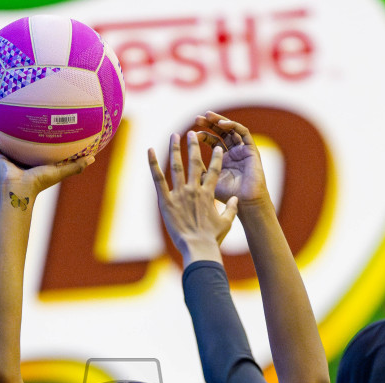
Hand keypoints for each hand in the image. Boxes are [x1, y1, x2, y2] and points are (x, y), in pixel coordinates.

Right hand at [0, 130, 91, 211]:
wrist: (21, 191)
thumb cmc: (40, 183)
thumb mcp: (59, 171)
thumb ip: (76, 165)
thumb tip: (94, 158)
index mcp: (32, 159)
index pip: (35, 145)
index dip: (37, 136)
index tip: (39, 124)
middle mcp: (18, 157)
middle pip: (17, 141)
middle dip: (16, 131)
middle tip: (16, 115)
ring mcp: (6, 158)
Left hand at [149, 131, 238, 265]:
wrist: (198, 247)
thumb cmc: (212, 238)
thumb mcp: (226, 222)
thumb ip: (231, 208)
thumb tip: (234, 199)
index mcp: (208, 194)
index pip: (213, 170)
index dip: (215, 157)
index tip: (216, 146)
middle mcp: (194, 190)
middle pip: (194, 163)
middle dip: (193, 146)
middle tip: (192, 133)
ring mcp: (180, 194)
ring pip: (177, 166)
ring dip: (175, 149)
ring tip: (174, 136)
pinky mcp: (166, 201)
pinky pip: (158, 179)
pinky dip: (153, 164)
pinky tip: (150, 150)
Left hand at [190, 112, 268, 206]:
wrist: (245, 202)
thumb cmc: (227, 195)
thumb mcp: (206, 180)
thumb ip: (197, 170)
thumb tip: (180, 163)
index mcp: (223, 159)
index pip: (212, 141)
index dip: (202, 136)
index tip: (190, 134)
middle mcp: (233, 152)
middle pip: (221, 132)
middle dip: (209, 124)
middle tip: (197, 119)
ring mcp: (242, 150)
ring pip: (231, 129)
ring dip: (219, 120)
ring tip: (208, 115)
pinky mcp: (251, 149)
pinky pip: (243, 132)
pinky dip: (233, 125)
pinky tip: (222, 124)